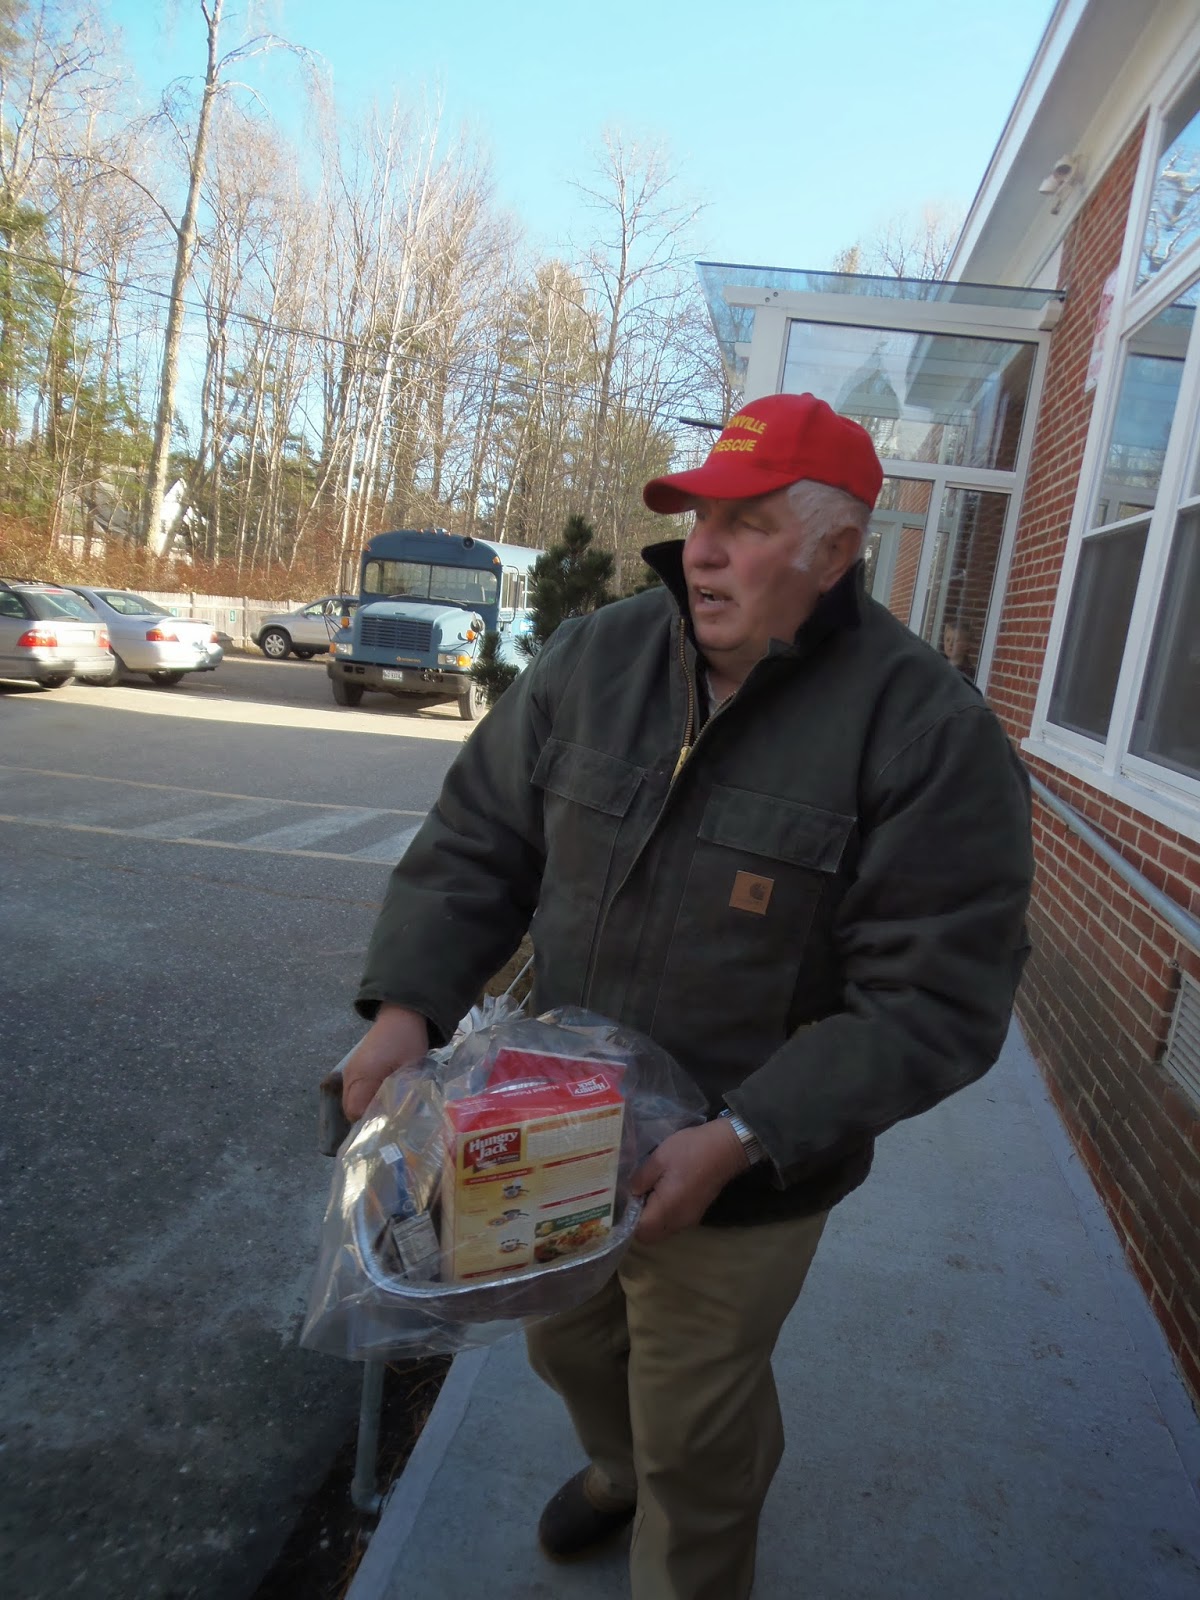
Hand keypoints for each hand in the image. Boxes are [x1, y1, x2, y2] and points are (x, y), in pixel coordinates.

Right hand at [341, 1005, 429, 1120]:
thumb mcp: (410, 1068)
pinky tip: (383, 1099)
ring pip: (352, 1102)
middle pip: (350, 1110)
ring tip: (388, 1112)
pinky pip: (355, 1093)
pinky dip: (366, 1100)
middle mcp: (350, 1076)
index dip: (370, 1124)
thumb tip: (397, 1119)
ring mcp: (350, 1072)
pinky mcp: (355, 1069)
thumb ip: (402, 1093)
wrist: (401, 1015)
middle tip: (389, 1124)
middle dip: (368, 1120)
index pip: (355, 1112)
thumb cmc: (406, 1040)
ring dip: (367, 1109)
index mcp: (361, 1075)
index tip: (388, 1127)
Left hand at [629, 1120, 749, 1245]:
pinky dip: (664, 1214)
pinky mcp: (696, 1212)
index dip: (628, 1223)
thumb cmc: (690, 1151)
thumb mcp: (659, 1158)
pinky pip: (673, 1222)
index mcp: (667, 1209)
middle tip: (634, 1198)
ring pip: (663, 1230)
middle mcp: (679, 1221)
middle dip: (639, 1223)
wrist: (725, 1147)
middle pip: (651, 1236)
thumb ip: (641, 1179)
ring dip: (652, 1218)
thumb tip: (631, 1193)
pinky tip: (662, 1191)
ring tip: (647, 1192)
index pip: (640, 1233)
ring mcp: (690, 1218)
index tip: (622, 1205)